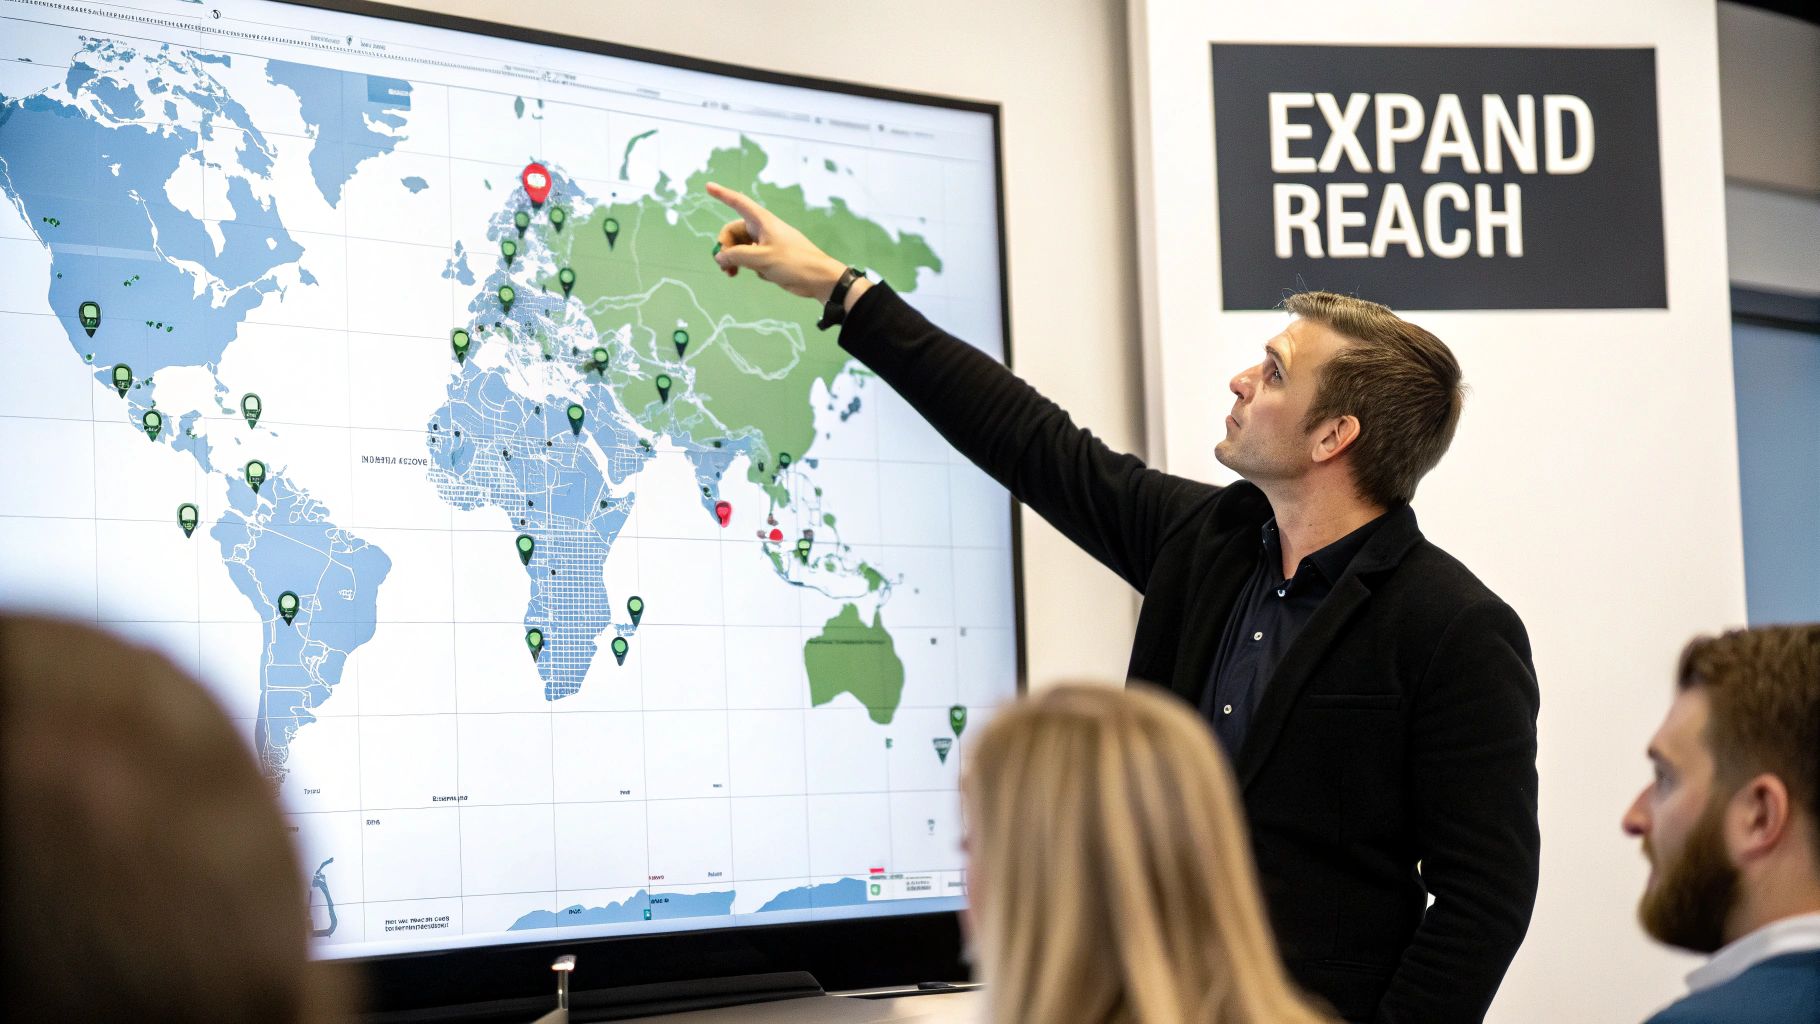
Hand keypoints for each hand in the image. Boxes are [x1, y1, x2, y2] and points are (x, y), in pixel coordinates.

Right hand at [707, 182, 848, 301]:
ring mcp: (767, 244)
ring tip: (732, 274)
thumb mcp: (761, 259)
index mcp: (762, 222)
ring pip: (741, 248)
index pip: (738, 203)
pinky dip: (750, 267)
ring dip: (734, 260)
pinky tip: (762, 275)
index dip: (722, 194)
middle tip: (724, 266)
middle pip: (734, 232)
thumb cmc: (794, 262)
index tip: (708, 186)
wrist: (819, 279)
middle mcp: (762, 230)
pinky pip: (752, 259)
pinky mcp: (771, 258)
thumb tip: (719, 257)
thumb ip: (736, 256)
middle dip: (726, 247)